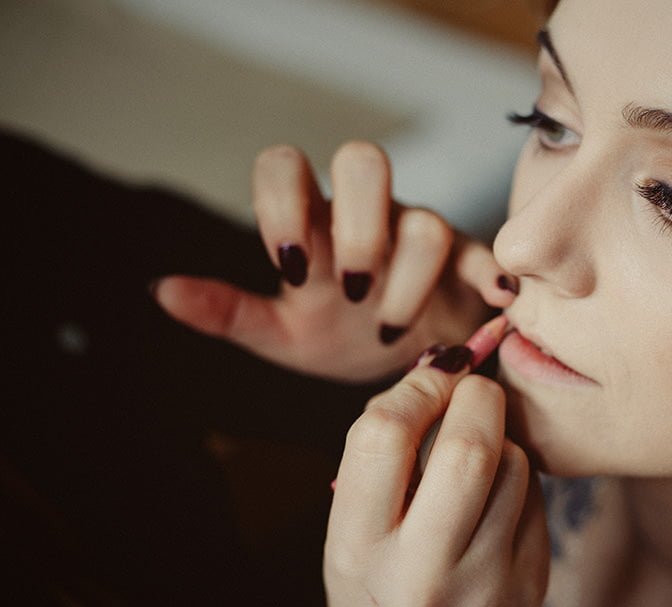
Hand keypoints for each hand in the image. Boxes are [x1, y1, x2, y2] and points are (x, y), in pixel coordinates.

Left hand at [152, 142, 515, 381]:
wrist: (402, 362)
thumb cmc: (338, 338)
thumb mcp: (277, 334)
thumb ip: (227, 312)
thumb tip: (160, 291)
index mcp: (313, 223)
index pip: (285, 166)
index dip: (283, 202)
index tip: (290, 268)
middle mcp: (367, 215)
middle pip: (364, 161)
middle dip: (358, 225)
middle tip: (349, 291)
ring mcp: (419, 234)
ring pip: (425, 222)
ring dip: (408, 280)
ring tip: (390, 334)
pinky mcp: (465, 264)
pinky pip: (481, 253)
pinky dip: (487, 274)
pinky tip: (494, 303)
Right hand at [324, 346, 549, 606]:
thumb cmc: (375, 581)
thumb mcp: (351, 527)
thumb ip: (385, 451)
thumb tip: (446, 364)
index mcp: (358, 550)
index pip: (383, 435)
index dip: (414, 388)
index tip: (432, 376)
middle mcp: (422, 575)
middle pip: (469, 448)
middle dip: (476, 396)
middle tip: (471, 390)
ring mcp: (485, 588)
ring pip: (515, 466)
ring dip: (500, 440)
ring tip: (476, 460)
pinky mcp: (530, 589)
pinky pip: (537, 499)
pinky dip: (518, 481)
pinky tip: (493, 502)